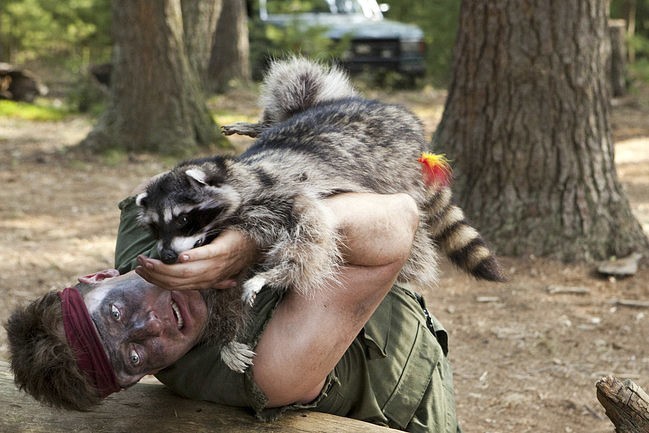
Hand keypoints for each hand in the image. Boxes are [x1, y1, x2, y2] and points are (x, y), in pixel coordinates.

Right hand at [134, 229, 257, 290]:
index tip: (140, 271)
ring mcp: (216, 265)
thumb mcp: (221, 268)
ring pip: (185, 272)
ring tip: (148, 260)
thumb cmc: (235, 253)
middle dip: (154, 274)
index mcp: (205, 281)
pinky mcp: (223, 251)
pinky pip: (206, 256)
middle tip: (138, 264)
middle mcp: (209, 277)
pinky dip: (193, 257)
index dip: (156, 280)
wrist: (257, 244)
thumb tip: (200, 277)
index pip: (175, 285)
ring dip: (165, 267)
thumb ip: (211, 275)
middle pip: (176, 281)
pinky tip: (180, 256)